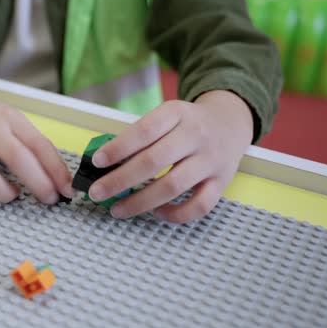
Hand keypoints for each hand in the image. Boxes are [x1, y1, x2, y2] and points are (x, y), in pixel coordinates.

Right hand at [0, 64, 74, 204]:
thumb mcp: (10, 119)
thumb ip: (31, 144)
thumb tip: (56, 178)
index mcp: (8, 118)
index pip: (39, 144)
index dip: (57, 171)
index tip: (68, 190)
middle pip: (18, 159)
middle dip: (38, 185)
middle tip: (48, 199)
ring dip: (3, 193)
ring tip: (10, 193)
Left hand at [88, 90, 252, 222]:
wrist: (230, 123)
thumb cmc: (186, 123)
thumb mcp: (165, 116)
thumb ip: (140, 136)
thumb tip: (104, 165)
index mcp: (176, 113)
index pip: (144, 130)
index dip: (118, 147)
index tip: (97, 162)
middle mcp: (196, 135)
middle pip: (154, 161)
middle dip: (119, 180)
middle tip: (96, 192)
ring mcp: (211, 160)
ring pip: (173, 186)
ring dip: (140, 202)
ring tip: (117, 209)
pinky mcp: (223, 181)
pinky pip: (200, 205)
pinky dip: (176, 214)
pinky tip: (156, 213)